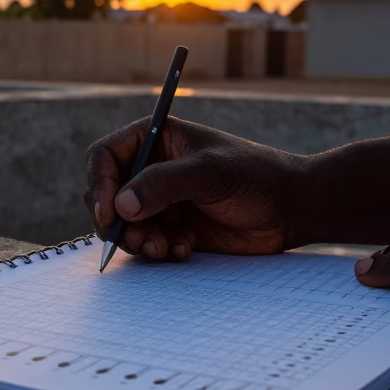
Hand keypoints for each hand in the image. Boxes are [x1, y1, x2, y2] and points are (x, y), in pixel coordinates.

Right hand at [84, 117, 309, 259]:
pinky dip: (158, 250)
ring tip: (162, 250)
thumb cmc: (255, 176)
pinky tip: (184, 250)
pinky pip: (146, 242)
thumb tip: (120, 206)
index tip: (108, 214)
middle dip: (117, 222)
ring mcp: (160, 200)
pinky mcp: (172, 228)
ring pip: (124, 225)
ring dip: (137, 241)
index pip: (105, 157)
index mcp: (156, 139)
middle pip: (107, 195)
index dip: (98, 184)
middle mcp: (152, 168)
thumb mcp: (209, 173)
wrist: (290, 209)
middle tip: (138, 241)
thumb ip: (163, 184)